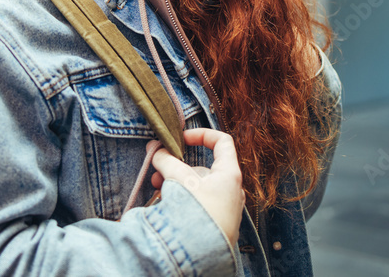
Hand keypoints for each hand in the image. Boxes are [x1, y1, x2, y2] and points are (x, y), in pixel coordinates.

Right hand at [150, 128, 244, 245]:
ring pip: (197, 187)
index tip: (182, 139)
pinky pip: (198, 204)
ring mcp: (225, 208)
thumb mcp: (179, 180)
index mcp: (230, 174)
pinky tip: (165, 203)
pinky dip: (182, 199)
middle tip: (157, 169)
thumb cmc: (197, 212)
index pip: (222, 142)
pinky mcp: (215, 223)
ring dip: (176, 183)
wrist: (202, 254)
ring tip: (156, 187)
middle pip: (203, 168)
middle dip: (177, 166)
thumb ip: (167, 161)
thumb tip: (156, 151)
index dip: (201, 135)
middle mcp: (231, 190)